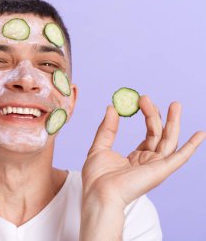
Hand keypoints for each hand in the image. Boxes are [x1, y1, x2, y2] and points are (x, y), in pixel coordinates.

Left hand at [82, 96, 204, 208]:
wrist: (98, 194)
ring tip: (175, 104)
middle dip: (157, 114)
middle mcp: (148, 162)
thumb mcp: (99, 147)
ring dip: (173, 122)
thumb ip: (107, 129)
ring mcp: (155, 166)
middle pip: (159, 134)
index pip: (149, 134)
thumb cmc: (96, 178)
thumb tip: (112, 107)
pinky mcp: (160, 171)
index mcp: (136, 158)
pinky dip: (191, 146)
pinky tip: (200, 134)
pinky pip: (180, 157)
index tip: (140, 100)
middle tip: (147, 97)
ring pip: (169, 140)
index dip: (147, 116)